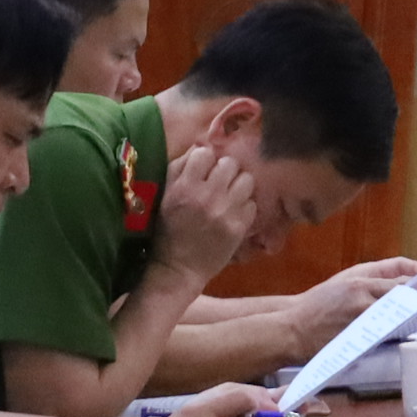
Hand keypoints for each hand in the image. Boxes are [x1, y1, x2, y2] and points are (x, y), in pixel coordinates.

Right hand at [150, 146, 265, 280]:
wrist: (178, 269)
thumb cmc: (168, 231)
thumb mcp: (164, 196)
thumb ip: (179, 169)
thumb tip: (200, 147)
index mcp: (183, 187)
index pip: (205, 153)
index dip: (205, 161)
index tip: (203, 171)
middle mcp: (206, 196)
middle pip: (230, 163)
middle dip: (225, 171)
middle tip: (219, 183)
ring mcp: (225, 212)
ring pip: (246, 180)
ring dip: (239, 186)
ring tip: (230, 196)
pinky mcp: (239, 227)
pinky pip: (252, 204)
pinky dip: (244, 207)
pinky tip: (233, 214)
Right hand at [282, 258, 416, 359]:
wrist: (291, 327)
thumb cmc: (317, 306)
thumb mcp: (343, 283)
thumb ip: (370, 283)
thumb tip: (402, 287)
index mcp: (358, 277)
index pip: (399, 270)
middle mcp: (361, 292)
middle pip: (403, 293)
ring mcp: (360, 314)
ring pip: (398, 313)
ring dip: (414, 317)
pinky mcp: (357, 335)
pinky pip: (385, 333)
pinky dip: (397, 333)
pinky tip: (406, 335)